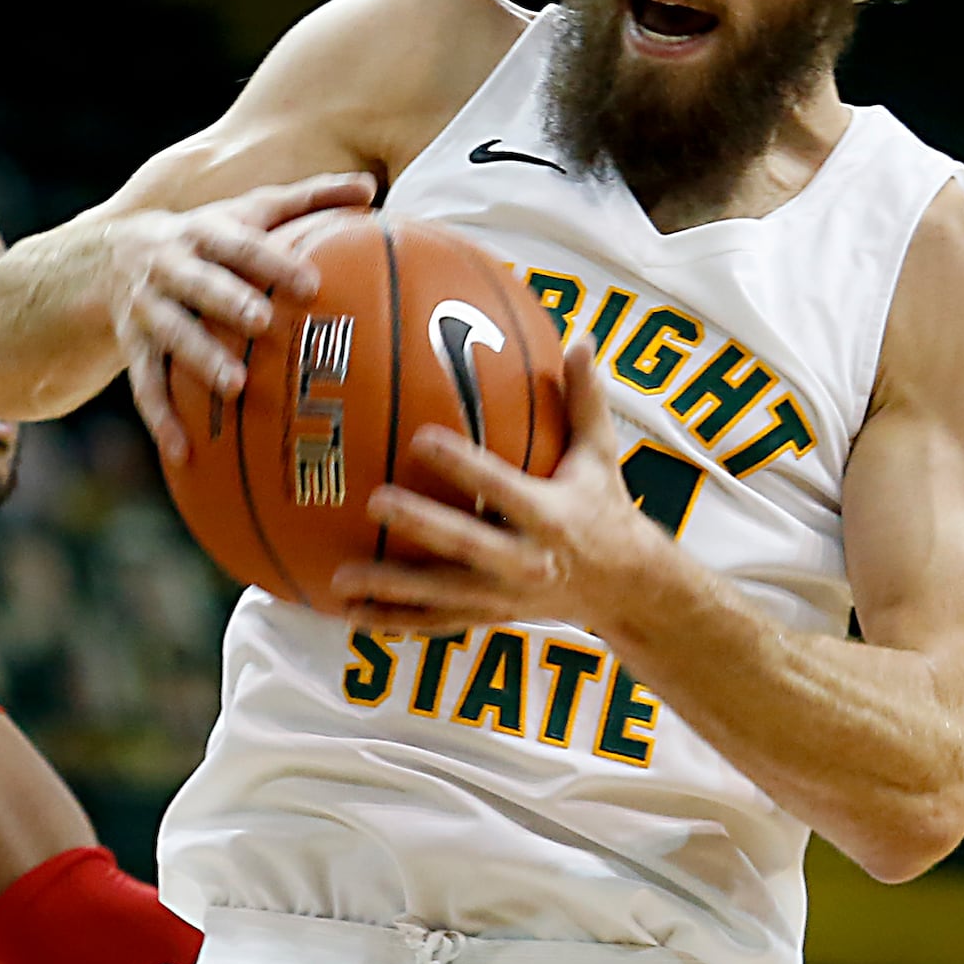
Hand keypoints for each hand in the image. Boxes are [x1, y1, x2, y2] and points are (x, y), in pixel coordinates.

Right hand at [110, 173, 374, 459]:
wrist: (110, 257)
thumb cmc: (207, 236)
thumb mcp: (248, 210)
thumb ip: (308, 198)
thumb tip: (370, 186)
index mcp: (204, 232)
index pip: (240, 244)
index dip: (272, 261)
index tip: (309, 283)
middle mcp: (169, 267)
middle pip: (198, 284)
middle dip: (227, 301)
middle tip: (261, 322)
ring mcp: (146, 309)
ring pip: (170, 335)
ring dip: (199, 360)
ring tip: (233, 387)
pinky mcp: (132, 348)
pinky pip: (144, 386)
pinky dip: (161, 419)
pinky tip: (183, 452)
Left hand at [332, 339, 660, 632]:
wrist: (624, 588)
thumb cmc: (603, 508)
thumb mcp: (600, 456)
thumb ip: (585, 400)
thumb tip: (580, 340)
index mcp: (550, 516)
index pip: (502, 487)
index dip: (463, 466)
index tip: (421, 438)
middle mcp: (524, 561)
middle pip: (464, 545)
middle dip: (419, 526)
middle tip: (373, 502)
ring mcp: (502, 596)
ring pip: (441, 594)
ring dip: (390, 588)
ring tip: (339, 577)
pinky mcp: (487, 617)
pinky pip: (435, 623)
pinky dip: (393, 622)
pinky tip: (349, 614)